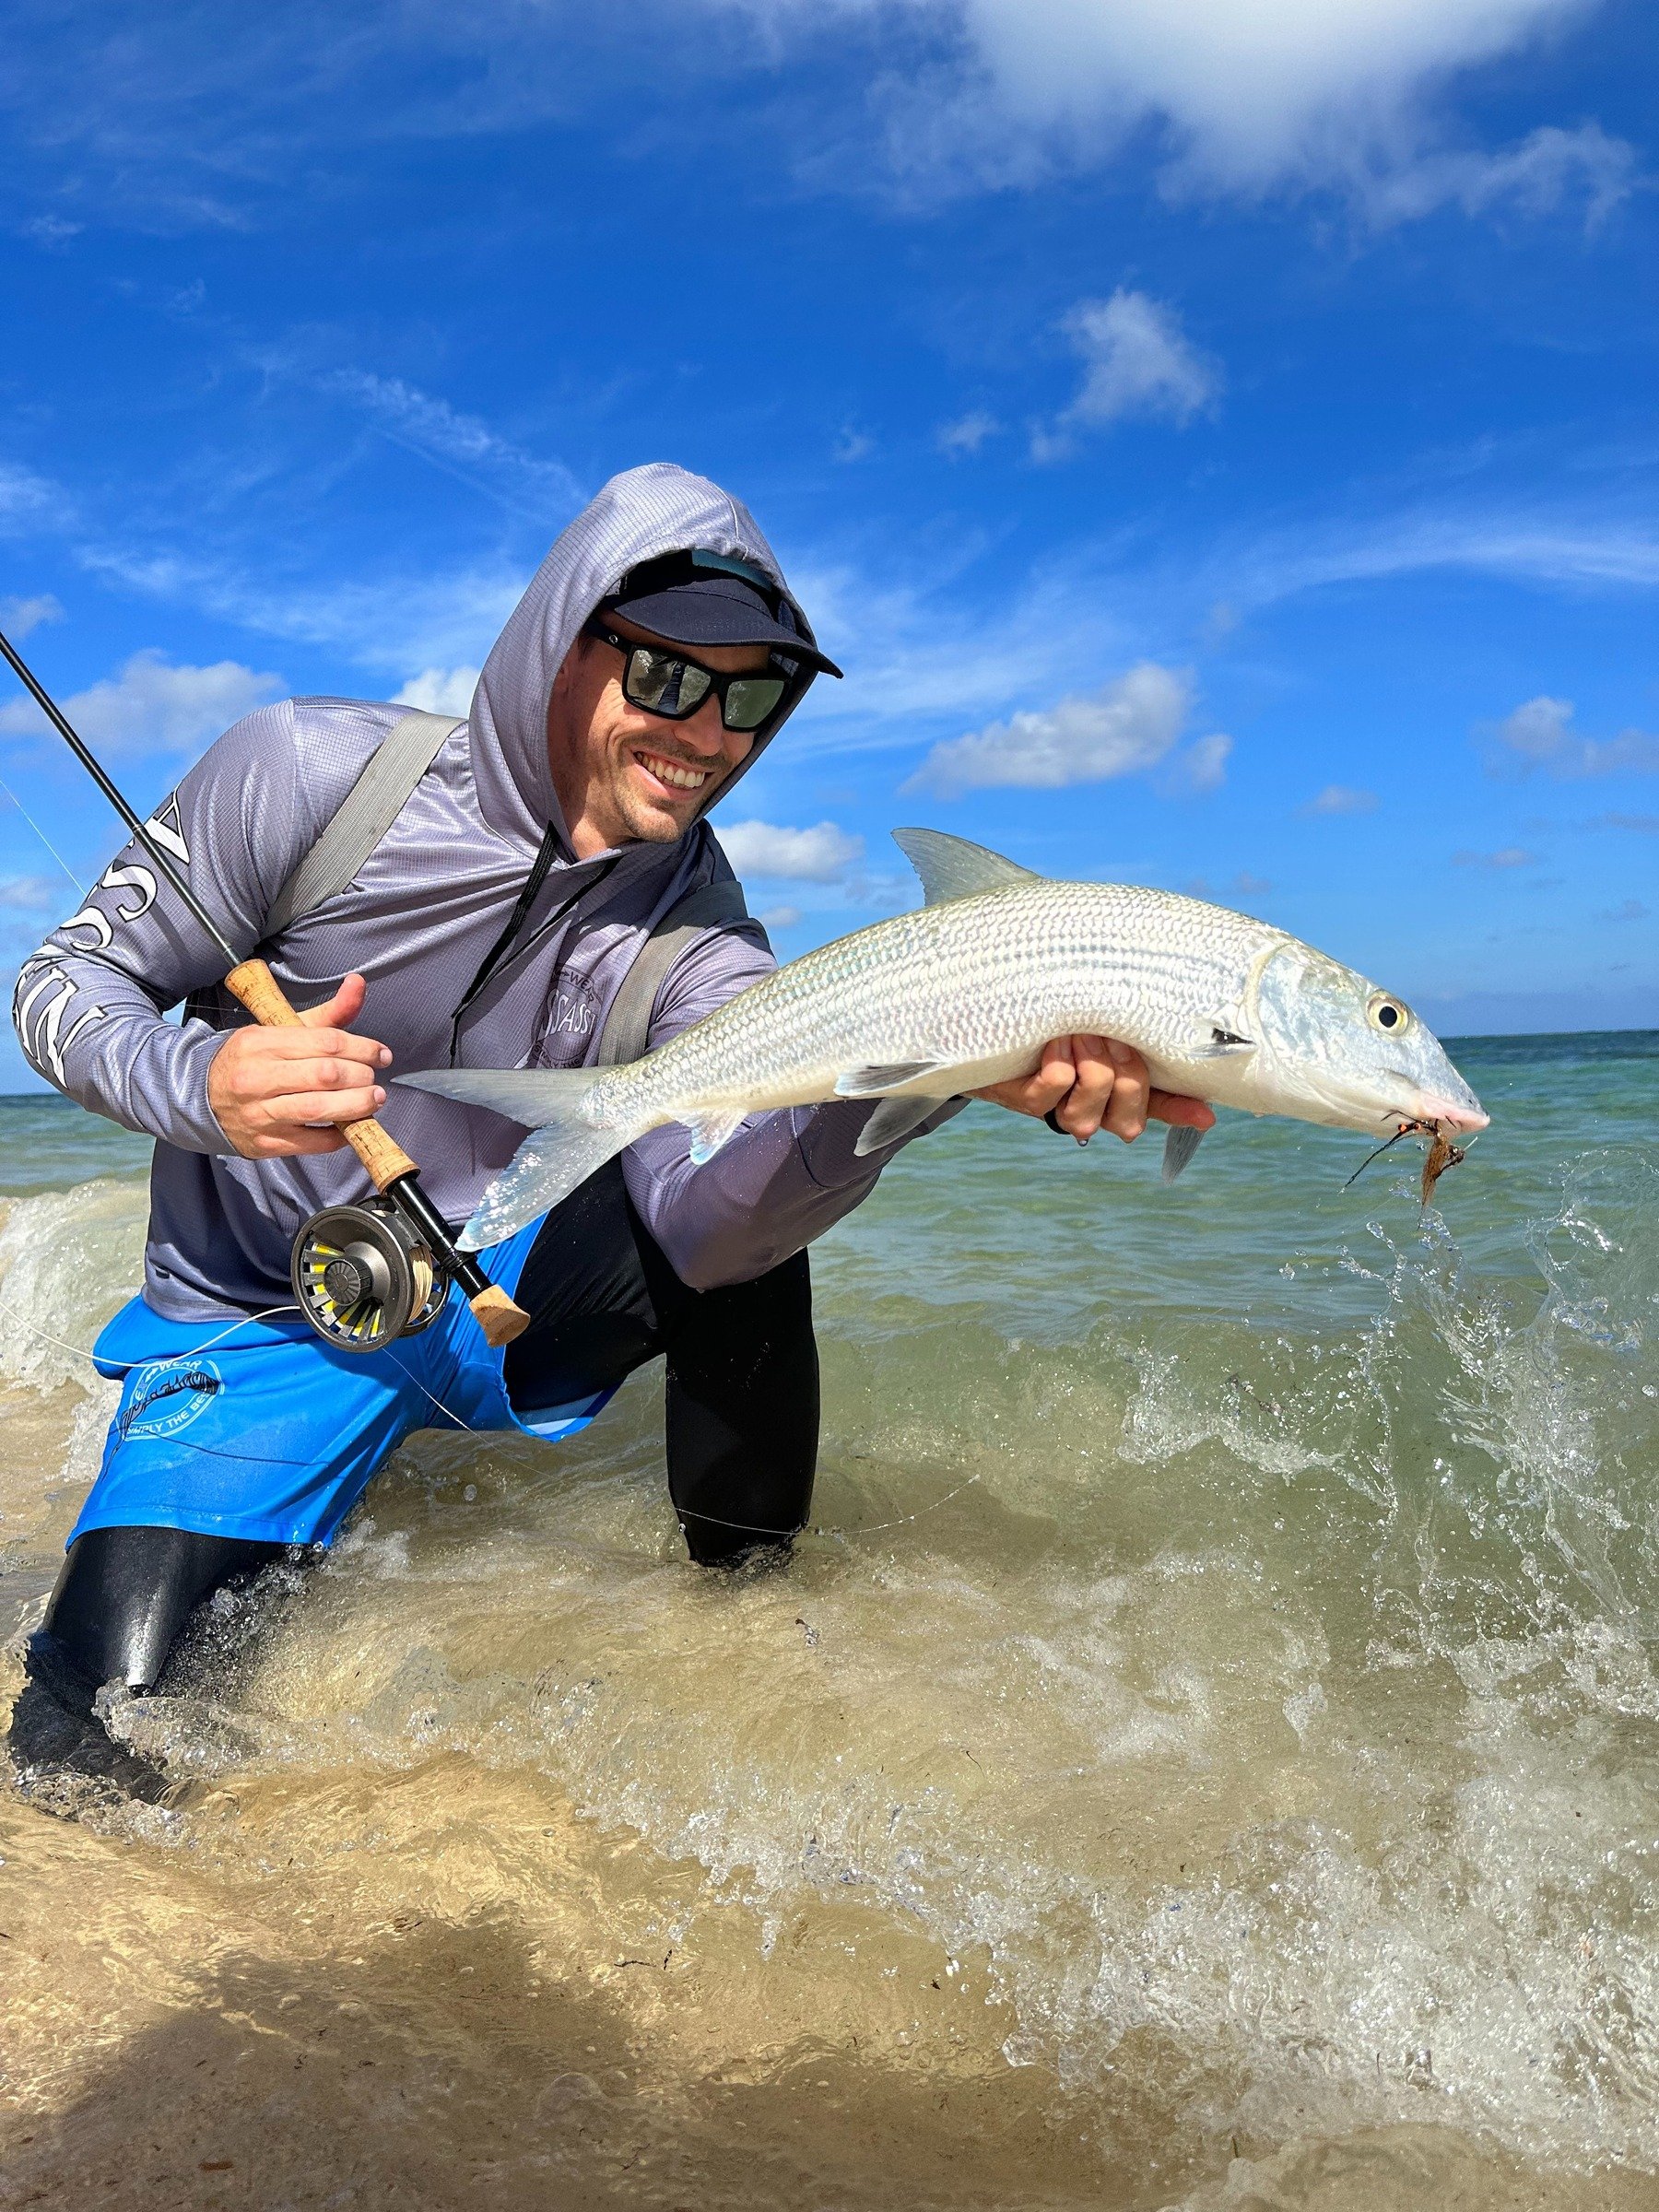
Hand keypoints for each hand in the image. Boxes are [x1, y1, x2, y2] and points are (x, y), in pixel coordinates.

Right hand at [208, 972, 392, 1159]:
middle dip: (361, 1076)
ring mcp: (259, 1113)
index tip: (381, 1055)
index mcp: (261, 1043)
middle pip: (326, 1075)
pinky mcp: (265, 1143)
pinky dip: (338, 1135)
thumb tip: (359, 983)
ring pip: (319, 1109)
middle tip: (374, 1079)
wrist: (198, 1098)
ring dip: (357, 1105)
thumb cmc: (249, 1061)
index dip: (363, 1048)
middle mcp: (257, 1077)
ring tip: (374, 1100)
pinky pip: (312, 1142)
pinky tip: (349, 1125)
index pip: (326, 1043)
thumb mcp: (280, 1031)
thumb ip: (326, 1014)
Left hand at [970, 1034, 1216, 1144]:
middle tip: (1108, 1034)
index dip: (1182, 1114)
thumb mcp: (1096, 1026)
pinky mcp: (1025, 1101)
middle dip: (1125, 1070)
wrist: (986, 1025)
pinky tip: (1055, 1039)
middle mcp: (1092, 1111)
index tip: (1206, 1114)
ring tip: (1078, 1033)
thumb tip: (1176, 1020)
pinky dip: (1060, 1060)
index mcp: (1117, 1095)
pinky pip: (1056, 1087)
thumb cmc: (1051, 1024)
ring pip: (1092, 1108)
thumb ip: (1133, 1029)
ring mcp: (1058, 1109)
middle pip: (1129, 1113)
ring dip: (1091, 1066)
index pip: (1159, 1109)